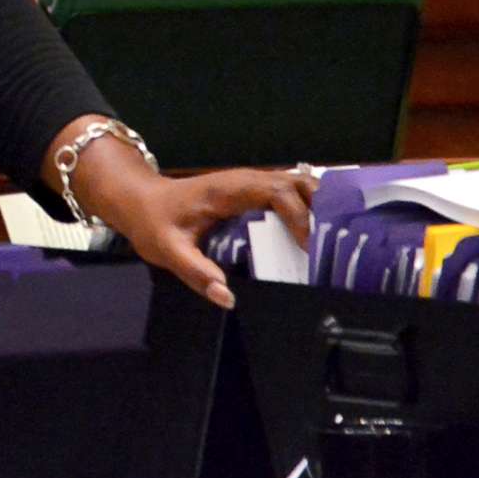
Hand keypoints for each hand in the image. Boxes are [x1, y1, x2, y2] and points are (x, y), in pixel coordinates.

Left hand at [78, 147, 315, 309]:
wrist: (139, 201)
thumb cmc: (154, 223)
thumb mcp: (168, 251)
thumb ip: (196, 273)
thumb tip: (227, 297)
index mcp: (228, 190)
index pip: (276, 192)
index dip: (299, 216)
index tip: (309, 247)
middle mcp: (243, 180)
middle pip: (295, 182)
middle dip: (321, 206)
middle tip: (339, 241)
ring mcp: (248, 183)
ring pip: (295, 183)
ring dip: (319, 204)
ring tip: (338, 237)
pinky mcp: (250, 192)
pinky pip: (287, 192)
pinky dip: (308, 205)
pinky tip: (320, 230)